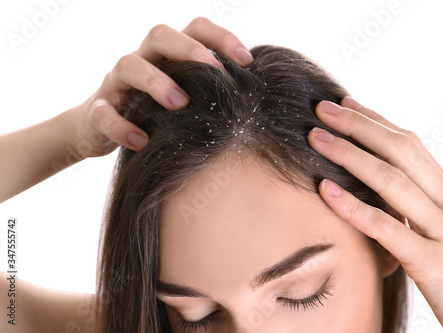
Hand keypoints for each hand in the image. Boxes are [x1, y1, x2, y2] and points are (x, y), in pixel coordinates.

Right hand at [68, 17, 252, 156]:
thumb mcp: (183, 98)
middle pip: (160, 35)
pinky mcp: (97, 110)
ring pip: (128, 65)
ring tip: (179, 103)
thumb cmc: (153, 112)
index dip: (221, 37)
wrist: (98, 129)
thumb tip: (255, 97)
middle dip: (189, 50)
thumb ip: (209, 92)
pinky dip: (121, 126)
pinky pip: (103, 113)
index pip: (194, 29)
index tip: (248, 62)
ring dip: (156, 81)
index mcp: (167, 55)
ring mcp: (116, 83)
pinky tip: (141, 141)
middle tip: (216, 73)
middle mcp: (142, 60)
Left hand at [307, 97, 442, 331]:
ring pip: (391, 181)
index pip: (410, 144)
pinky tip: (325, 191)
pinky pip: (388, 228)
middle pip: (400, 151)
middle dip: (359, 126)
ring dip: (349, 155)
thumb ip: (417, 206)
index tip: (346, 103)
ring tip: (316, 139)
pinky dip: (354, 207)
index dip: (376, 121)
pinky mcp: (432, 264)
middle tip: (323, 107)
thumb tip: (379, 184)